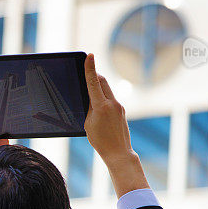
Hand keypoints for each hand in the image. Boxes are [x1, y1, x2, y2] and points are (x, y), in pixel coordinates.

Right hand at [83, 54, 147, 195]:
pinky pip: (110, 98)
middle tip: (86, 70)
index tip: (89, 55)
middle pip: (102, 82)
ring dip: (98, 86)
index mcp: (101, 106)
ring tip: (89, 88)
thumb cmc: (100, 141)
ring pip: (107, 89)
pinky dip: (103, 96)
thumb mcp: (88, 123)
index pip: (93, 82)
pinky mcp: (121, 111)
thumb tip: (90, 97)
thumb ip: (89, 107)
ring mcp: (119, 107)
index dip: (90, 68)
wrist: (119, 153)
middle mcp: (112, 104)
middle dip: (93, 75)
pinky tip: (98, 103)